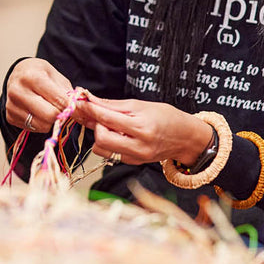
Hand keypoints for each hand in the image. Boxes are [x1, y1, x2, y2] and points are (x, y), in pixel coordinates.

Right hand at [3, 57, 74, 133]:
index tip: (78, 110)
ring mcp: (12, 105)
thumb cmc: (39, 73)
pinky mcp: (9, 116)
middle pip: (49, 115)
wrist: (18, 73)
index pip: (58, 100)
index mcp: (32, 77)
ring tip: (49, 109)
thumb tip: (80, 112)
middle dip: (60, 115)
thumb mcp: (56, 76)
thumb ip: (67, 93)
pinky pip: (32, 128)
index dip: (72, 108)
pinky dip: (40, 123)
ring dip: (50, 121)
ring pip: (41, 125)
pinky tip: (38, 112)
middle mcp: (18, 91)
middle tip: (62, 109)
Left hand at [74, 96, 212, 165]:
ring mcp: (136, 157)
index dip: (89, 109)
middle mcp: (139, 145)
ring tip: (109, 125)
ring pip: (102, 149)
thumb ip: (113, 105)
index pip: (107, 118)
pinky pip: (110, 153)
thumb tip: (90, 100)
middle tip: (99, 115)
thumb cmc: (165, 117)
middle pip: (101, 138)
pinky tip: (116, 134)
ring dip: (99, 135)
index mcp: (142, 127)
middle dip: (95, 125)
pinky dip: (108, 142)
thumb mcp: (140, 105)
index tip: (78, 102)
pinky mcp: (133, 163)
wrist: (185, 138)